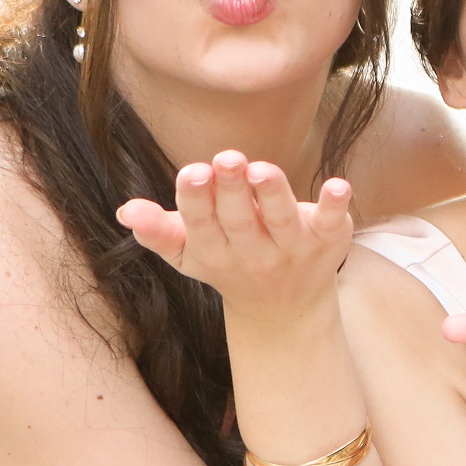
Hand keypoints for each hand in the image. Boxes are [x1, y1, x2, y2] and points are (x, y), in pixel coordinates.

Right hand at [117, 151, 353, 318]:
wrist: (283, 306)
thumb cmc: (227, 262)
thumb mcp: (189, 252)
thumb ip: (158, 231)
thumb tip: (126, 211)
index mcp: (214, 252)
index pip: (201, 225)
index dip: (197, 200)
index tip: (193, 172)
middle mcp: (253, 253)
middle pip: (240, 220)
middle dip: (232, 190)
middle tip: (226, 159)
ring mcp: (292, 248)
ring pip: (281, 220)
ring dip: (272, 194)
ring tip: (262, 168)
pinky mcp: (327, 240)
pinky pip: (331, 222)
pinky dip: (335, 205)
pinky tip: (339, 185)